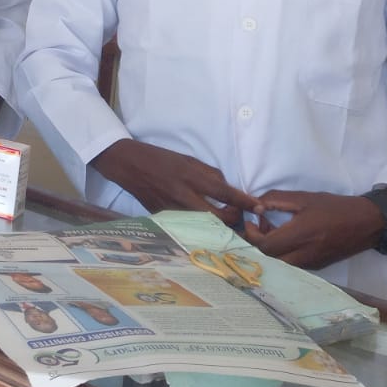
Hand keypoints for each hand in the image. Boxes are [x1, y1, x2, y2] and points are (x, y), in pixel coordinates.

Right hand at [92, 139, 259, 226]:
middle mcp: (182, 196)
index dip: (244, 201)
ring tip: (225, 223)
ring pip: (204, 227)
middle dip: (233, 219)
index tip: (259, 207)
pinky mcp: (163, 219)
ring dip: (218, 226)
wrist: (128, 165)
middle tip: (239, 215)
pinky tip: (205, 226)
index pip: (224, 192)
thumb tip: (227, 189)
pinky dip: (199, 228)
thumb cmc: (159, 158)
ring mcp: (172, 210)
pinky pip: (188, 227)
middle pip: (217, 217)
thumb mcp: (187, 159)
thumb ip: (209, 174)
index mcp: (190, 176)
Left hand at [242, 189, 385, 270]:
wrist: (367, 222)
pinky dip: (283, 254)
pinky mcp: (318, 267)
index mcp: (301, 236)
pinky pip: (292, 265)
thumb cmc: (335, 207)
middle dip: (258, 243)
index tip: (252, 220)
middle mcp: (305, 255)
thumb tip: (256, 205)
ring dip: (270, 250)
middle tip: (260, 225)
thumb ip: (276, 199)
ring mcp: (312, 264)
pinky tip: (286, 238)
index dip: (252, 234)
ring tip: (272, 230)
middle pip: (269, 259)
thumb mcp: (304, 197)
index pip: (265, 246)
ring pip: (280, 264)